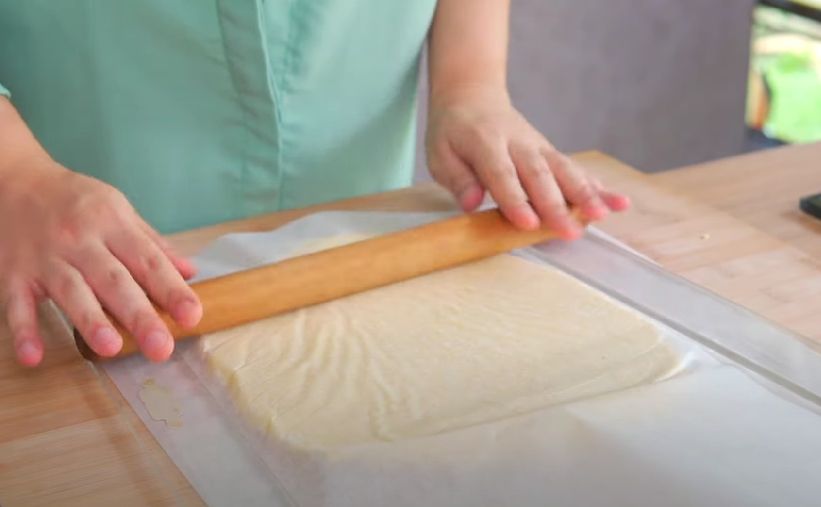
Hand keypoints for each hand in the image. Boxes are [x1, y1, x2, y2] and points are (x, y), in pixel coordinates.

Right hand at [0, 153, 201, 365]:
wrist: (15, 181)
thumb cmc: (77, 202)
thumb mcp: (119, 211)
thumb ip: (153, 244)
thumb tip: (189, 272)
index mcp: (112, 223)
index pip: (148, 260)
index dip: (172, 289)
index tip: (192, 315)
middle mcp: (80, 240)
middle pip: (113, 280)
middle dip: (139, 314)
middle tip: (161, 347)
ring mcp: (45, 257)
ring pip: (70, 290)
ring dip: (90, 320)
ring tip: (111, 348)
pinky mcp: (13, 273)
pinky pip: (16, 304)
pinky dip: (23, 331)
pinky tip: (34, 356)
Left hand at [426, 86, 629, 238]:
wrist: (473, 95)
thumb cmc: (453, 132)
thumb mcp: (439, 153)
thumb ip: (457, 178)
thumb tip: (472, 204)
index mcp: (485, 143)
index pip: (502, 175)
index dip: (515, 200)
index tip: (527, 224)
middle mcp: (518, 144)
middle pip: (539, 176)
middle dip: (556, 205)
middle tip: (570, 231)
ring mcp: (539, 147)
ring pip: (565, 170)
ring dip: (585, 194)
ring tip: (602, 216)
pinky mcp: (551, 153)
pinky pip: (576, 170)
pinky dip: (598, 186)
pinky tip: (619, 203)